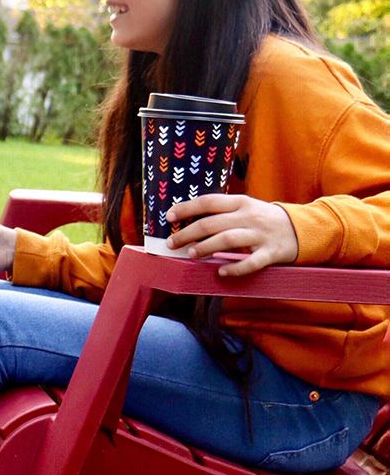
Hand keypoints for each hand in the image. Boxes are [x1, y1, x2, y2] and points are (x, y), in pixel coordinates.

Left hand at [165, 194, 297, 276]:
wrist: (304, 228)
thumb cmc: (265, 220)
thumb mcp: (246, 208)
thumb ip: (223, 212)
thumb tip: (189, 221)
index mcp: (241, 203)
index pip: (208, 202)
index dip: (186, 208)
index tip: (169, 217)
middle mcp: (249, 216)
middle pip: (212, 223)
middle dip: (188, 233)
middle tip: (171, 243)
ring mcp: (261, 235)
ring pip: (228, 240)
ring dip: (206, 247)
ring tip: (190, 255)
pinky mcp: (271, 253)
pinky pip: (251, 262)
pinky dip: (235, 268)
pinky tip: (221, 272)